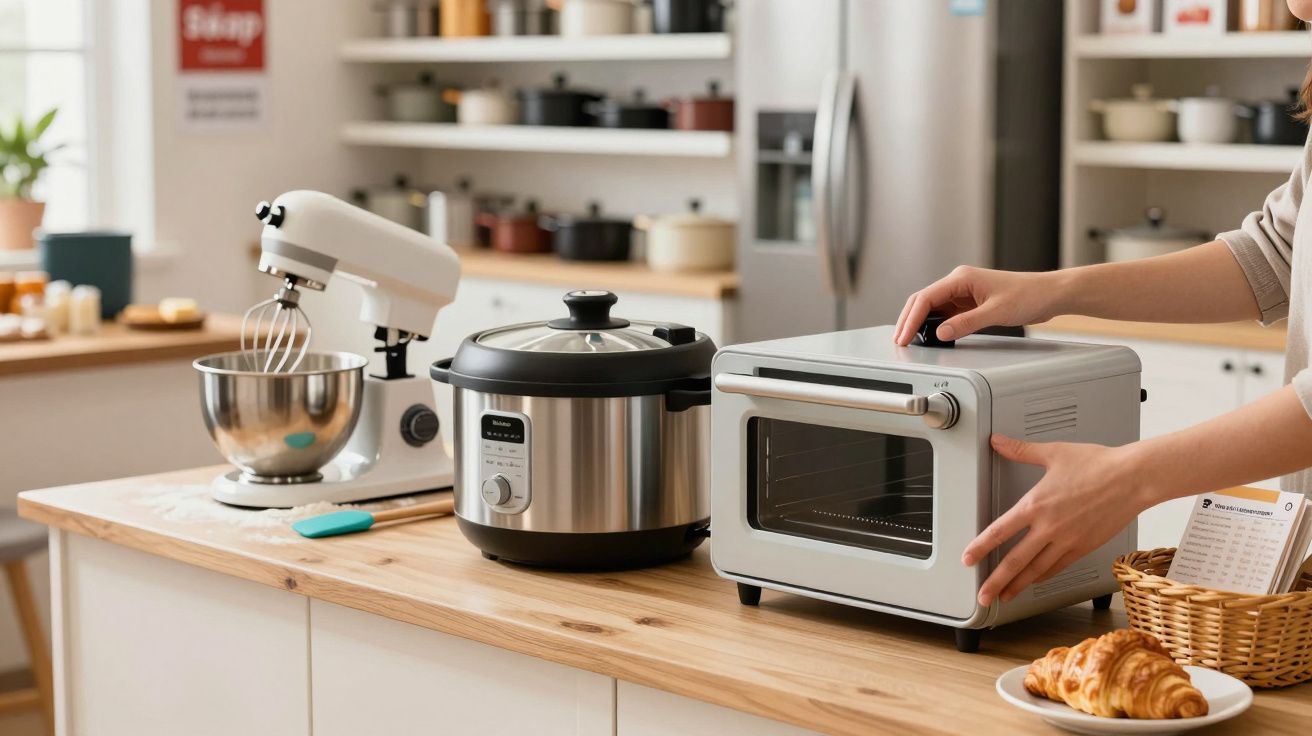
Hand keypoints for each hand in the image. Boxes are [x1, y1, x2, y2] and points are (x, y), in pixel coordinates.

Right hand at [892, 266, 1063, 345]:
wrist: (1049, 294)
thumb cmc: (1029, 295)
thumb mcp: (996, 312)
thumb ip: (966, 323)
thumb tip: (940, 333)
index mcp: (961, 278)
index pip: (926, 298)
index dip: (911, 319)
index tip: (904, 336)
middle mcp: (959, 282)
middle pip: (923, 300)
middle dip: (908, 320)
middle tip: (900, 340)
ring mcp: (964, 292)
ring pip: (933, 307)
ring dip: (920, 322)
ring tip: (910, 339)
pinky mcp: (970, 302)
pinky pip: (946, 313)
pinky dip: (935, 324)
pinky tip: (931, 335)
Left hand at [963, 435, 1145, 607]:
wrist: (1134, 478)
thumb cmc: (1098, 464)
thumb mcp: (1054, 453)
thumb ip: (1021, 450)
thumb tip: (998, 441)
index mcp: (1037, 504)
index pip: (1000, 531)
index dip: (980, 547)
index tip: (967, 559)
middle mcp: (1049, 527)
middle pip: (1015, 560)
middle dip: (995, 581)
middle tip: (982, 596)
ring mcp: (1068, 540)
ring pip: (1037, 570)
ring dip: (1018, 585)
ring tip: (1004, 596)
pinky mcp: (1085, 547)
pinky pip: (1059, 566)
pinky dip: (1043, 576)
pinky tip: (1035, 580)